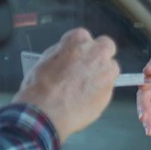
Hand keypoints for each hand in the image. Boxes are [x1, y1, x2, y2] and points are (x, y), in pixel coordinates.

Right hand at [13, 28, 118, 142]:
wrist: (44, 112)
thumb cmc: (40, 85)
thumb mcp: (46, 59)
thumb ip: (64, 52)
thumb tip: (70, 54)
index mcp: (79, 40)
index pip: (84, 37)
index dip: (78, 49)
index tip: (74, 57)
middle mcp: (97, 52)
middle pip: (105, 47)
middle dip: (98, 55)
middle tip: (87, 67)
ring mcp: (106, 72)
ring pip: (111, 68)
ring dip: (102, 73)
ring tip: (85, 86)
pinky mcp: (109, 91)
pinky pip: (107, 87)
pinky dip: (99, 91)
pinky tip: (85, 98)